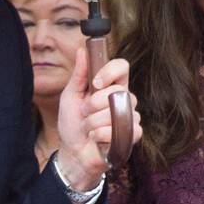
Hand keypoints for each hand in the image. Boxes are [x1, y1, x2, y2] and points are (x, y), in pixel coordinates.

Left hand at [56, 44, 141, 190]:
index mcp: (110, 86)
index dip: (110, 71)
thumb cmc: (72, 124)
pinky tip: (96, 139)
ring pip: (117, 112)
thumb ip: (78, 75)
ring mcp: (130, 116)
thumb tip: (82, 50)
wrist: (73, 153)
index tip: (95, 83)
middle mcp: (123, 98)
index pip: (122, 67)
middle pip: (118, 90)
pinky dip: (101, 135)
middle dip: (94, 105)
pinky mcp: (132, 135)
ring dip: (94, 123)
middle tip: (84, 115)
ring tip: (89, 129)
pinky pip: (122, 129)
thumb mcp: (70, 96)